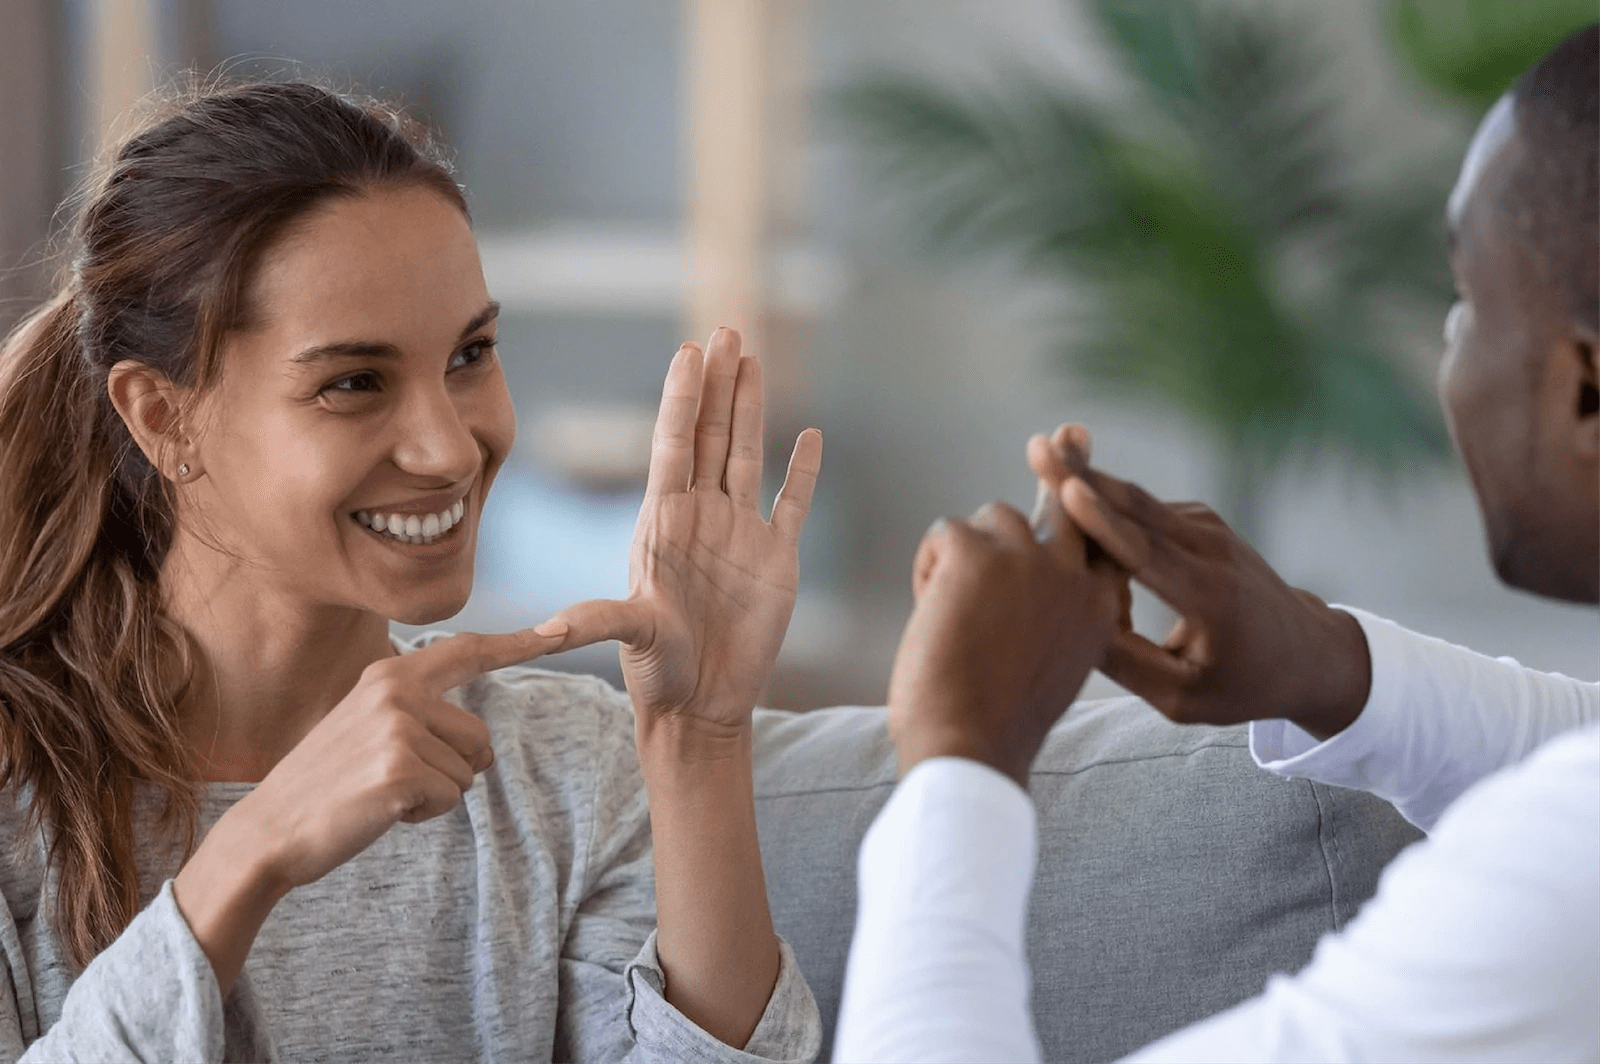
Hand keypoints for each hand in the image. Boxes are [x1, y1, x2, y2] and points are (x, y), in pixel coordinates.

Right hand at [228, 628, 560, 884]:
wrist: (270, 831)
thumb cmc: (327, 785)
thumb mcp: (368, 728)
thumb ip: (421, 718)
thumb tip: (484, 749)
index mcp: (389, 674)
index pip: (466, 653)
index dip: (517, 644)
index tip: (561, 630)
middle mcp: (397, 691)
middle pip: (480, 738)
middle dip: (450, 770)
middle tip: (388, 779)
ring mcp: (398, 727)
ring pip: (467, 773)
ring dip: (433, 794)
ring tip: (380, 793)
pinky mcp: (400, 768)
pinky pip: (450, 798)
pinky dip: (422, 815)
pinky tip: (380, 810)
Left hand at [544, 328, 822, 749]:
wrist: (702, 706)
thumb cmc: (658, 674)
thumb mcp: (627, 639)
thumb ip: (596, 622)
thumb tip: (545, 628)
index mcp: (664, 522)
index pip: (673, 445)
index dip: (681, 398)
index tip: (688, 353)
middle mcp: (701, 516)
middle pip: (710, 434)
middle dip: (718, 382)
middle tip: (725, 330)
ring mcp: (740, 533)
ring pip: (747, 454)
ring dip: (751, 408)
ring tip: (752, 358)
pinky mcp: (777, 558)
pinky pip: (792, 503)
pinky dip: (803, 471)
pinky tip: (810, 436)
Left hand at [887, 482, 1122, 787]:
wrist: (969, 747)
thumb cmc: (995, 723)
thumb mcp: (1046, 667)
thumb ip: (1050, 617)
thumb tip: (1028, 573)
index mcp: (1098, 611)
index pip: (1102, 542)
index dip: (1091, 507)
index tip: (1094, 464)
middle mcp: (1073, 577)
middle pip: (1067, 502)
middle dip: (1065, 465)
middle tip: (1065, 434)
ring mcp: (1027, 559)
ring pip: (989, 519)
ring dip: (966, 556)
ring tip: (955, 618)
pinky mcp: (975, 551)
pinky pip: (944, 532)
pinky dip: (929, 568)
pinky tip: (932, 613)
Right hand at [1031, 426, 1370, 738]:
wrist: (1308, 653)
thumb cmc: (1244, 684)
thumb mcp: (1185, 698)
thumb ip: (1128, 665)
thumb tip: (1069, 625)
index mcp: (1212, 598)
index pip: (1148, 554)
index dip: (1105, 523)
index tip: (1068, 491)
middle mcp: (1214, 552)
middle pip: (1139, 508)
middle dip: (1084, 476)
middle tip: (1037, 447)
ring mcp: (1210, 529)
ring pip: (1137, 503)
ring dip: (1087, 483)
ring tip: (1041, 455)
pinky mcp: (1200, 521)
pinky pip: (1144, 511)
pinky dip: (1106, 507)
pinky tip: (1069, 505)